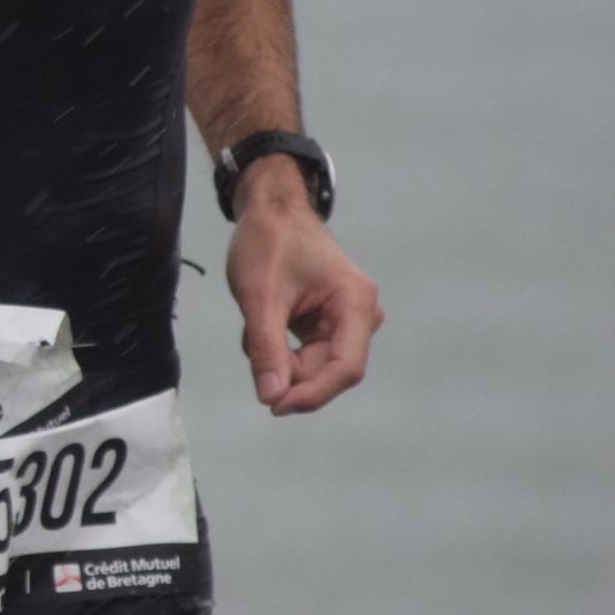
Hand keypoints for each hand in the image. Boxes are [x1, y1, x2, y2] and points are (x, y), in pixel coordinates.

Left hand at [224, 163, 381, 414]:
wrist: (269, 209)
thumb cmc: (268, 241)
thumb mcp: (260, 296)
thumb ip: (267, 348)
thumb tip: (271, 397)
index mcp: (356, 304)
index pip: (346, 368)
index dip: (313, 394)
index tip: (275, 405)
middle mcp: (360, 314)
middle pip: (329, 369)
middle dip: (290, 375)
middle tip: (255, 366)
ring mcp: (345, 318)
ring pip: (314, 363)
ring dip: (280, 357)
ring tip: (255, 324)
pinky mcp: (327, 320)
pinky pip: (305, 350)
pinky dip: (278, 345)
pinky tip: (261, 321)